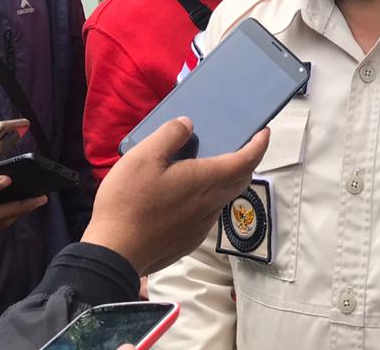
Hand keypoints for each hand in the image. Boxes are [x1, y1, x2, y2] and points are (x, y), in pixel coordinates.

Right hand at [81, 117, 268, 276]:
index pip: (245, 161)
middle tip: (240, 145)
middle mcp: (210, 205)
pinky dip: (207, 198)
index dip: (259, 145)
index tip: (264, 132)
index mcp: (204, 181)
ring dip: (225, 181)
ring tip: (208, 167)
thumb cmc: (128, 202)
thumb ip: (169, 136)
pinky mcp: (188, 241)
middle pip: (240, 180)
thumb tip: (189, 125)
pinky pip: (208, 214)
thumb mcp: (143, 156)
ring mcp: (200, 226)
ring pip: (223, 198)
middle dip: (246, 161)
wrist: (114, 254)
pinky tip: (186, 195)